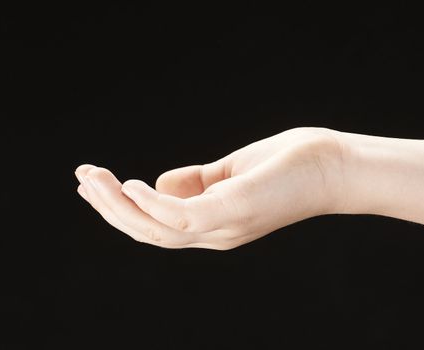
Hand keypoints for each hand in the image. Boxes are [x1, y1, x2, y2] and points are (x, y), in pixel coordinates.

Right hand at [75, 127, 344, 249]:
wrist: (341, 167)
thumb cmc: (291, 167)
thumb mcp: (234, 173)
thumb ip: (197, 182)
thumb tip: (159, 184)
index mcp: (214, 225)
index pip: (158, 226)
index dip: (122, 211)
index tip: (95, 184)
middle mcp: (215, 234)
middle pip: (150, 232)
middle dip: (110, 210)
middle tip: (82, 179)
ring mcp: (225, 226)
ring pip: (158, 228)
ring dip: (119, 206)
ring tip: (92, 178)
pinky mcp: (236, 209)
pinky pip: (183, 216)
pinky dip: (152, 205)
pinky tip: (131, 184)